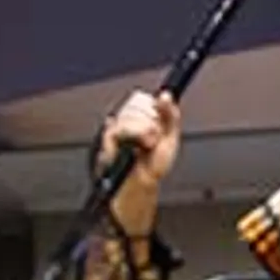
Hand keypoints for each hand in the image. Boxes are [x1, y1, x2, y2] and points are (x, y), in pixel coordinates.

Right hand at [98, 89, 180, 233]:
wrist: (143, 185)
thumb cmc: (155, 165)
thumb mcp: (170, 138)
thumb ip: (171, 114)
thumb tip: (164, 94)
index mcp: (142, 116)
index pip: (142, 99)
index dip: (153, 109)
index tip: (159, 124)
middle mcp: (128, 120)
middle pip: (134, 105)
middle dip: (149, 123)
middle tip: (153, 139)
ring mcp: (116, 130)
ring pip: (126, 117)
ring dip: (140, 131)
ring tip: (146, 145)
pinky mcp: (108, 142)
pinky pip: (114, 131)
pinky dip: (127, 138)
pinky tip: (132, 148)